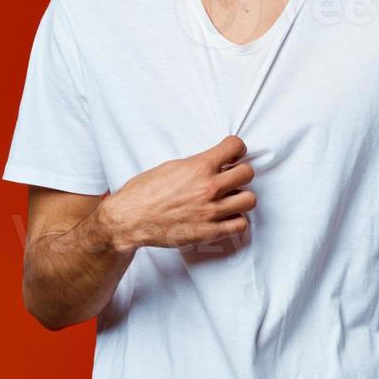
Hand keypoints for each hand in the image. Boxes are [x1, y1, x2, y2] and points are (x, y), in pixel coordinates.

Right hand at [95, 135, 256, 252]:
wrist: (129, 219)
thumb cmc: (143, 192)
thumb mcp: (171, 167)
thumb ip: (196, 164)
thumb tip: (213, 163)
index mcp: (199, 167)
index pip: (235, 146)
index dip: (236, 149)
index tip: (233, 154)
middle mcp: (209, 188)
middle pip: (248, 173)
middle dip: (240, 173)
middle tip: (231, 177)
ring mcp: (211, 211)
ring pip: (249, 199)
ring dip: (241, 197)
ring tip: (230, 198)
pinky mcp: (209, 231)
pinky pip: (239, 224)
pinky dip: (236, 220)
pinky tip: (225, 216)